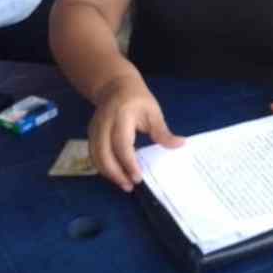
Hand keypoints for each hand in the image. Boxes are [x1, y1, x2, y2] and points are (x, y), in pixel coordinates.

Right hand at [89, 75, 184, 191]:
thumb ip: (163, 132)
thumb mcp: (154, 112)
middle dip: (115, 173)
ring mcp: (94, 129)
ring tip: (124, 184)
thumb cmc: (138, 99)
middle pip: (103, 153)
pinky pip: (94, 155)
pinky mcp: (91, 134)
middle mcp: (104, 124)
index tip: (138, 177)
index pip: (121, 144)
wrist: (115, 86)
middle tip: (130, 186)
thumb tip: (181, 144)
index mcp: (121, 116)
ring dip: (108, 173)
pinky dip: (103, 167)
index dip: (128, 162)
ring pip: (96, 156)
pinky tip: (116, 174)